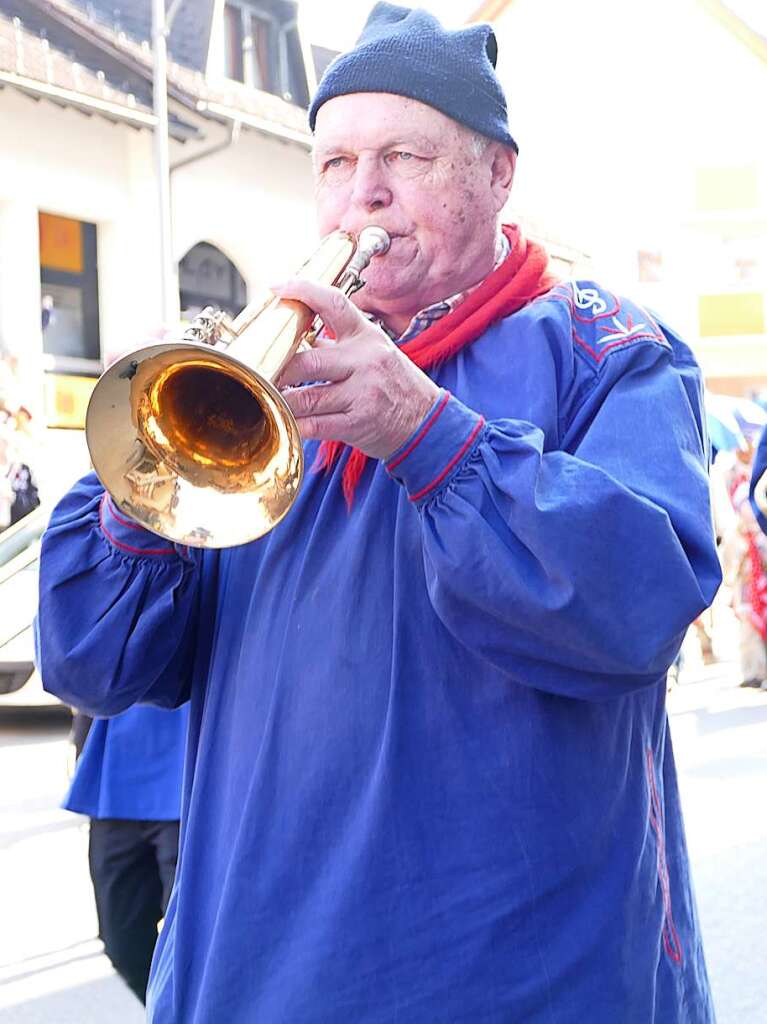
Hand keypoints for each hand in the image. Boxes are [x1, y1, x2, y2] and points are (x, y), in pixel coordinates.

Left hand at [274, 280, 439, 459]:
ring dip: (282, 399)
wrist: (427, 422)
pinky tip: (283, 420)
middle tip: (259, 371)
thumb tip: (298, 332)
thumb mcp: (374, 352)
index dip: (303, 290)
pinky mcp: (358, 424)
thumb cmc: (394, 385)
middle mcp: (365, 362)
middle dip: (278, 370)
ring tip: (266, 396)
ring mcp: (363, 394)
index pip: (334, 303)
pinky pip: (316, 425)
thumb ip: (338, 342)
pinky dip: (295, 423)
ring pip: (307, 397)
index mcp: (367, 337)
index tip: (277, 286)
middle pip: (308, 361)